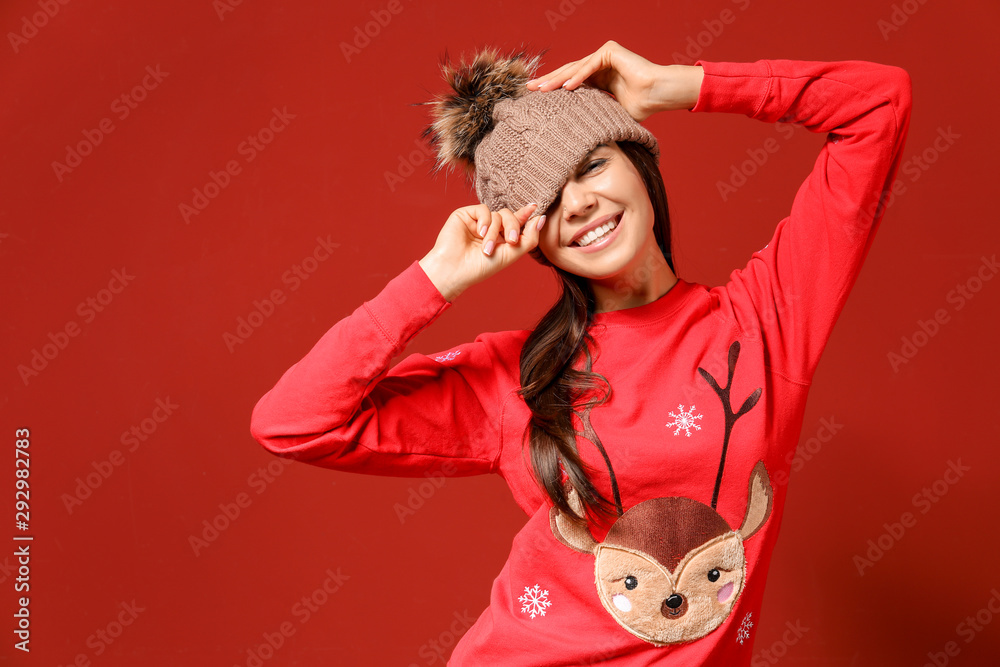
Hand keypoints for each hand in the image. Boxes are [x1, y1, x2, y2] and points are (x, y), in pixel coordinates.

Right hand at [418, 203, 545, 300]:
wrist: (455, 270)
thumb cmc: (480, 267)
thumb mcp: (511, 255)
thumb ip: (529, 238)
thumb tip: (541, 218)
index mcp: (500, 238)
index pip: (516, 222)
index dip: (526, 214)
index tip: (535, 208)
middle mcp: (490, 228)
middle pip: (510, 216)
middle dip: (513, 228)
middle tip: (511, 242)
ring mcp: (477, 221)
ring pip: (498, 214)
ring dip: (495, 232)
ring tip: (487, 248)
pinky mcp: (465, 215)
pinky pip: (483, 209)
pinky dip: (486, 221)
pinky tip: (480, 233)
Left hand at [525, 40, 703, 120]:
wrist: (658, 95)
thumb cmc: (641, 107)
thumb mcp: (610, 115)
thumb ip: (595, 118)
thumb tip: (581, 142)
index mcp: (597, 78)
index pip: (569, 82)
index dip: (553, 89)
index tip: (536, 97)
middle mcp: (598, 65)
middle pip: (567, 73)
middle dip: (548, 81)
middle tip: (530, 89)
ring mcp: (603, 56)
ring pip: (575, 68)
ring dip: (558, 79)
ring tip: (542, 90)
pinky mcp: (610, 51)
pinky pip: (590, 66)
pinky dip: (578, 76)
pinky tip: (566, 87)